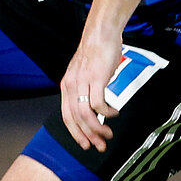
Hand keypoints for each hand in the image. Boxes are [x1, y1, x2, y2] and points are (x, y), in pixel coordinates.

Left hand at [60, 33, 123, 151]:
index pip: (67, 117)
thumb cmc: (96, 53)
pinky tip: (114, 113)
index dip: (76, 133)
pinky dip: (107, 112)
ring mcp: (82, 82)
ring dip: (98, 128)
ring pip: (86, 115)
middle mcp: (71, 86)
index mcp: (66, 87)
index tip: (85, 144)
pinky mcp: (96, 78)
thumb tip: (93, 110)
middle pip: (76, 119)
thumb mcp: (84, 74)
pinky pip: (99, 103)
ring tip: (109, 134)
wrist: (100, 34)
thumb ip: (85, 91)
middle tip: (99, 146)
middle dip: (88, 136)